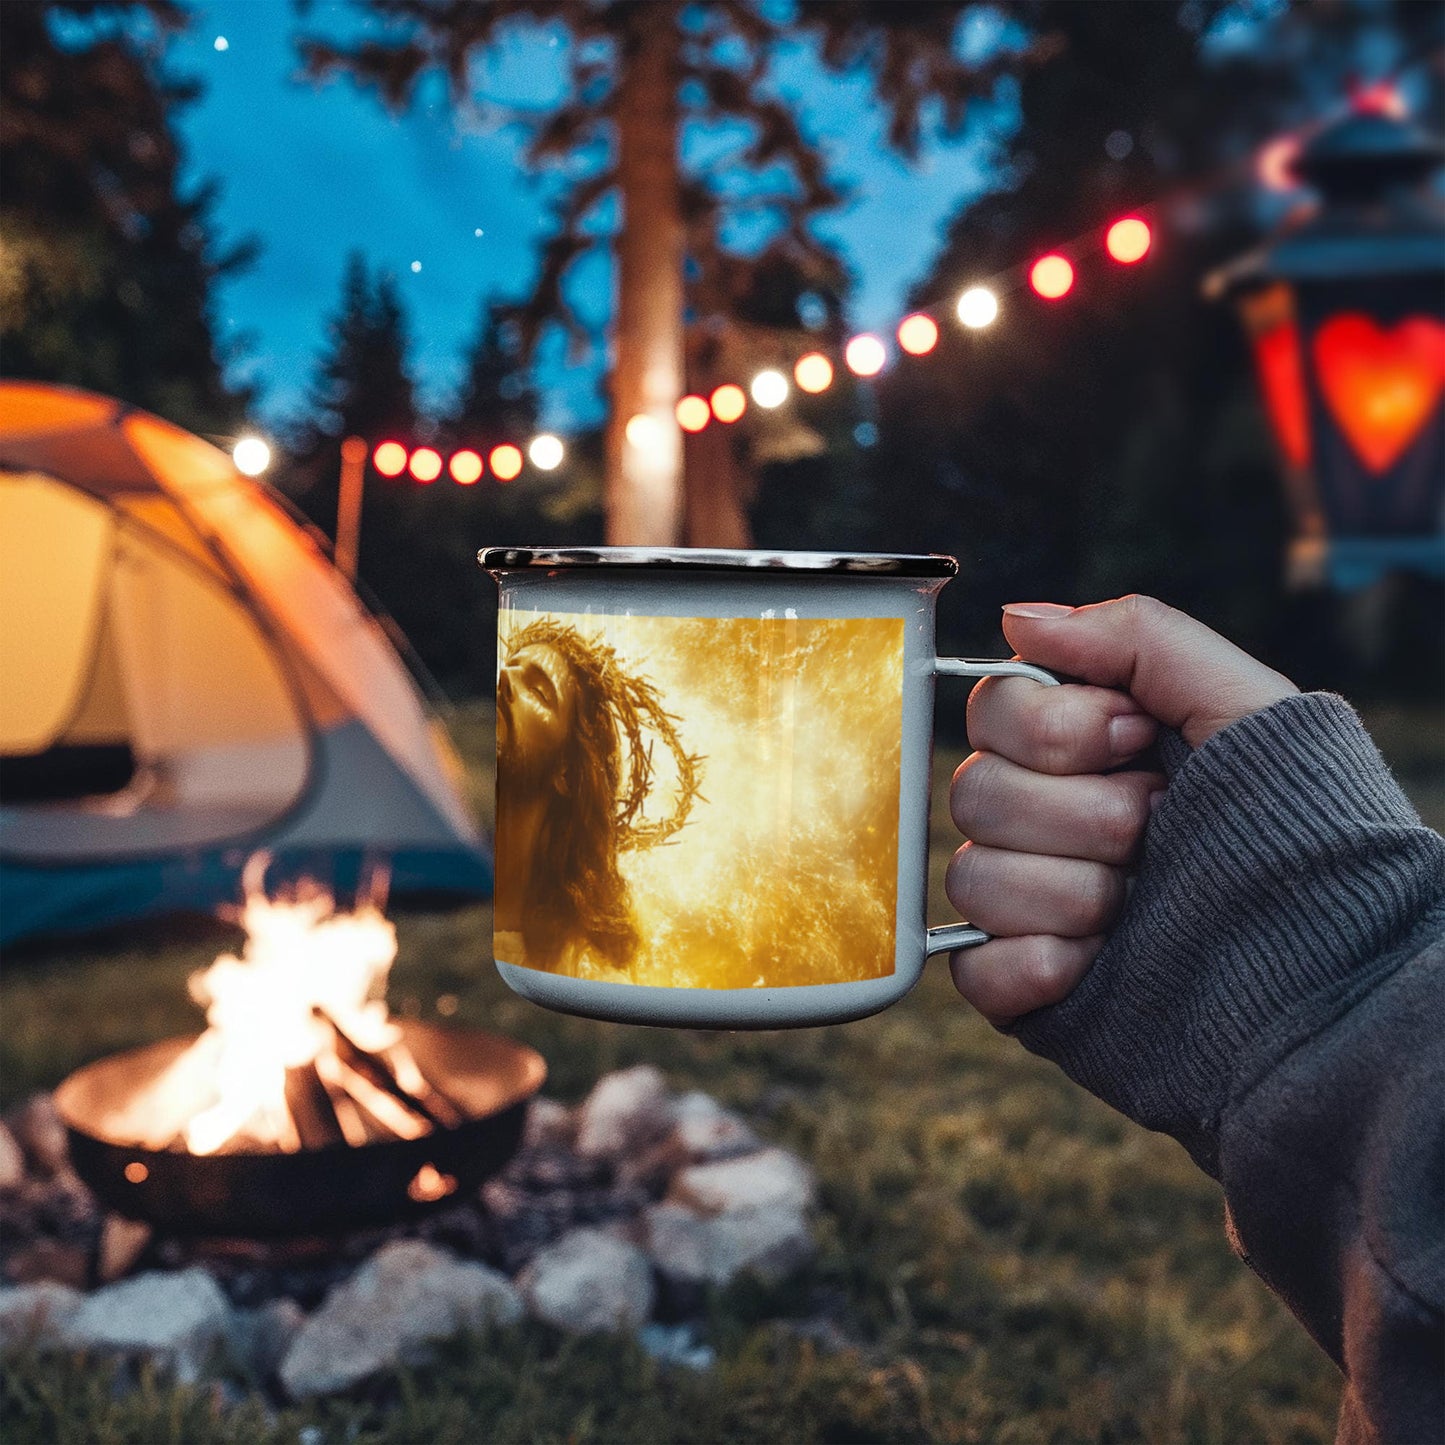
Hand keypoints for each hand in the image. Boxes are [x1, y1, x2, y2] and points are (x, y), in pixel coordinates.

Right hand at [947, 595, 1296, 1025]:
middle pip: (974, 792)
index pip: (990, 709)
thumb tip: (1017, 617)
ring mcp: (1031, 907)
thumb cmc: (1299, 831)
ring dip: (1073, 891)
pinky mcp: (1027, 987)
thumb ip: (1135, 638)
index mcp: (1082, 753)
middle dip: (1080, 812)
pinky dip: (1035, 965)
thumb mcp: (1240, 704)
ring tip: (1143, 903)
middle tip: (1159, 826)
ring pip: (973, 878)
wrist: (1330, 971)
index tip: (1140, 741)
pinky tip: (1098, 963)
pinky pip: (973, 968)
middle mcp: (1044, 823)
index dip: (1056, 727)